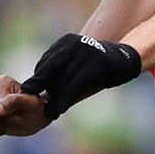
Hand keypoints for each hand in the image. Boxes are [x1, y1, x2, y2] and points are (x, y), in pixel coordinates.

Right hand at [0, 75, 49, 137]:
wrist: (32, 116)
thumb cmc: (34, 109)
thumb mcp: (32, 106)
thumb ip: (14, 103)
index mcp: (2, 82)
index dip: (10, 120)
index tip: (21, 114)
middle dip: (4, 125)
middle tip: (16, 119)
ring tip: (10, 120)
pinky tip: (1, 124)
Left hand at [20, 33, 141, 118]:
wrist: (125, 60)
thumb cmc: (96, 68)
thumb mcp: (77, 65)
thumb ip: (60, 75)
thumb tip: (40, 94)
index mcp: (66, 42)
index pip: (45, 63)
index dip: (38, 81)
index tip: (32, 95)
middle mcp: (74, 44)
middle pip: (50, 69)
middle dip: (39, 87)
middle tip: (29, 103)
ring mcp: (86, 52)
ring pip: (62, 79)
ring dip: (53, 98)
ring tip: (49, 112)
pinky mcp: (97, 64)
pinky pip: (75, 84)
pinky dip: (65, 98)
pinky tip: (60, 108)